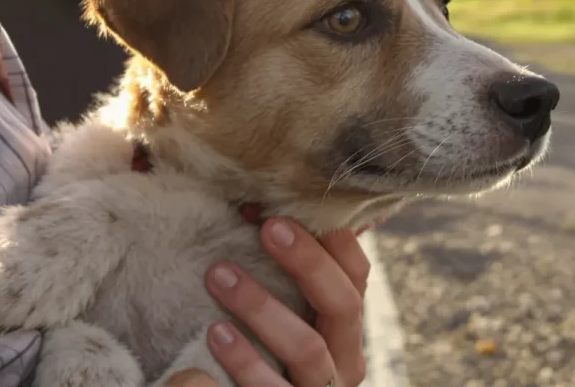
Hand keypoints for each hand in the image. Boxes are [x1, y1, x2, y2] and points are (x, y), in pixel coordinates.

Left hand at [200, 218, 369, 386]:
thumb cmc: (264, 354)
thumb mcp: (287, 316)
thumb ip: (288, 274)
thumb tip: (266, 206)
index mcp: (346, 328)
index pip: (358, 275)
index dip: (333, 239)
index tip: (290, 209)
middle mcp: (344, 361)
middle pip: (343, 305)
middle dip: (308, 262)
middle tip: (267, 227)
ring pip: (306, 347)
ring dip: (262, 306)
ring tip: (219, 274)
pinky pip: (269, 386)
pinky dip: (244, 359)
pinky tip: (215, 333)